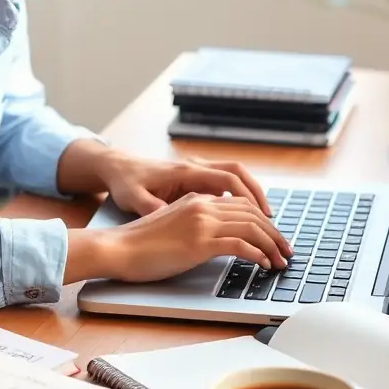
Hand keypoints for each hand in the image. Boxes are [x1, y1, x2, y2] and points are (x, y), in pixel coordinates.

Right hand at [64, 192, 290, 285]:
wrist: (117, 247)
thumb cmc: (138, 244)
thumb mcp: (171, 225)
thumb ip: (193, 225)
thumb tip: (214, 240)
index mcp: (196, 198)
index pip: (240, 203)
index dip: (262, 219)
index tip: (272, 236)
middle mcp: (202, 205)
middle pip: (252, 213)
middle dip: (274, 233)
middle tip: (286, 250)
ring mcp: (202, 222)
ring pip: (252, 227)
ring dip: (271, 245)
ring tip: (281, 261)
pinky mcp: (199, 242)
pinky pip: (241, 245)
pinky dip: (258, 254)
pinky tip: (264, 265)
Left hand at [98, 151, 271, 217]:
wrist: (117, 168)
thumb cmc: (125, 183)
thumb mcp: (134, 199)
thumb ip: (153, 208)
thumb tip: (172, 217)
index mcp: (186, 172)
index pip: (228, 180)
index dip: (248, 198)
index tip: (262, 217)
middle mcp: (195, 168)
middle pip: (238, 174)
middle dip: (258, 196)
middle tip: (271, 221)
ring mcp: (195, 171)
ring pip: (233, 178)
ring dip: (250, 196)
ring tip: (264, 221)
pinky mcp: (193, 179)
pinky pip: (224, 184)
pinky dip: (238, 197)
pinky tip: (243, 217)